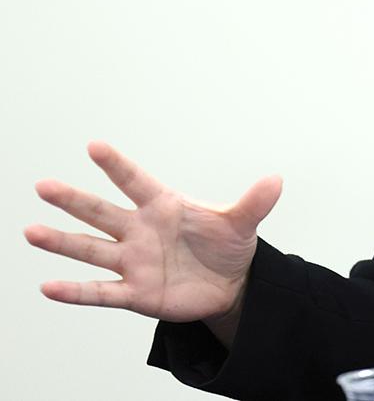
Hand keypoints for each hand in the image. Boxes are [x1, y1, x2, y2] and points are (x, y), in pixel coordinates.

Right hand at [25, 141, 281, 328]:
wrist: (229, 285)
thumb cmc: (227, 245)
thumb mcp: (242, 222)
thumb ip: (254, 202)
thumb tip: (277, 180)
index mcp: (165, 206)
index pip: (137, 181)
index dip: (118, 166)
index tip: (95, 146)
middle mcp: (141, 231)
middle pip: (102, 212)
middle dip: (74, 200)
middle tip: (44, 185)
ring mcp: (134, 262)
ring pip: (91, 250)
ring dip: (62, 242)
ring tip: (31, 230)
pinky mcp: (135, 294)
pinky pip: (100, 292)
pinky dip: (75, 291)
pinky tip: (49, 286)